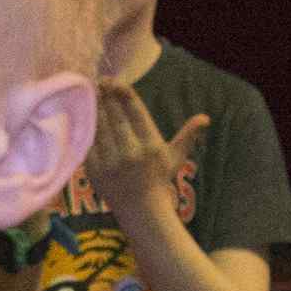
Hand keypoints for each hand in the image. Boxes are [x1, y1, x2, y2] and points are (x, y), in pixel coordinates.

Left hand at [84, 82, 206, 227]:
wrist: (140, 208)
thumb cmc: (159, 178)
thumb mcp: (176, 157)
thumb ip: (188, 135)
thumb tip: (205, 118)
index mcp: (151, 146)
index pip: (136, 112)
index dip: (125, 94)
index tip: (116, 81)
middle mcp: (131, 153)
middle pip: (116, 117)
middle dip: (108, 97)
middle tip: (101, 81)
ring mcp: (111, 162)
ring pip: (100, 127)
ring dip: (96, 108)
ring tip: (92, 92)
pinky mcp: (95, 170)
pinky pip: (89, 142)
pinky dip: (87, 127)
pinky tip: (85, 114)